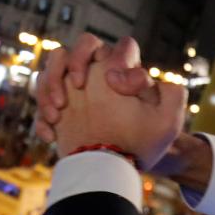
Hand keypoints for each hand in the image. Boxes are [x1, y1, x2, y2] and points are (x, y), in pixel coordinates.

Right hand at [54, 49, 186, 170]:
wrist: (115, 170)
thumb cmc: (141, 146)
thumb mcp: (167, 124)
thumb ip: (174, 95)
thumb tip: (142, 75)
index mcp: (124, 74)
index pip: (123, 46)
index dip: (119, 57)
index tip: (115, 84)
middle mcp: (99, 75)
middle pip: (83, 44)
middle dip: (76, 60)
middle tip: (78, 86)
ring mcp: (74, 89)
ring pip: (54, 63)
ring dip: (50, 84)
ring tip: (56, 114)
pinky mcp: (56, 108)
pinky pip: (40, 98)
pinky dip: (41, 116)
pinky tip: (52, 136)